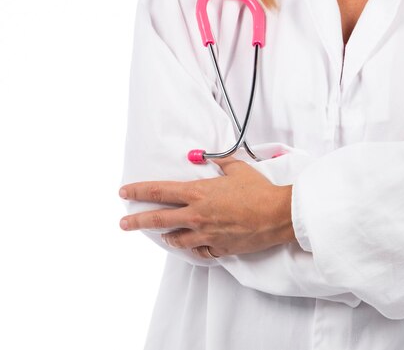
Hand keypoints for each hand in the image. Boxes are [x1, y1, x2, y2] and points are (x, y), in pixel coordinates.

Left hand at [118, 157, 294, 257]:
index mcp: (198, 193)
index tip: (124, 193)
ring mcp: (206, 234)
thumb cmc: (259, 191)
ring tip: (163, 235)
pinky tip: (193, 245)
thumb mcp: (239, 169)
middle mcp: (196, 215)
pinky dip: (193, 247)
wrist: (277, 215)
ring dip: (167, 236)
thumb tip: (212, 156)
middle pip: (157, 219)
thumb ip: (221, 162)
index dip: (138, 191)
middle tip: (123, 224)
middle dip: (136, 221)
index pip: (158, 192)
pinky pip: (198, 251)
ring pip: (175, 239)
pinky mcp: (218, 248)